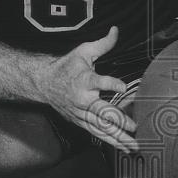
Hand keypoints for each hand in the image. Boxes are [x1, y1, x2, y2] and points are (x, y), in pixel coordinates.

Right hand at [41, 25, 138, 152]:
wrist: (42, 83)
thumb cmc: (66, 67)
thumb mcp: (83, 52)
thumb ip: (103, 44)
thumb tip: (116, 30)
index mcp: (84, 80)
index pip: (99, 82)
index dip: (111, 84)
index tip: (122, 86)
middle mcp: (83, 99)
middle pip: (102, 112)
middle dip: (119, 121)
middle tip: (134, 127)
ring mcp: (81, 114)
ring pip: (101, 128)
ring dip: (119, 138)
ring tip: (135, 146)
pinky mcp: (80, 122)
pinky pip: (97, 134)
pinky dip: (111, 142)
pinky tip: (124, 148)